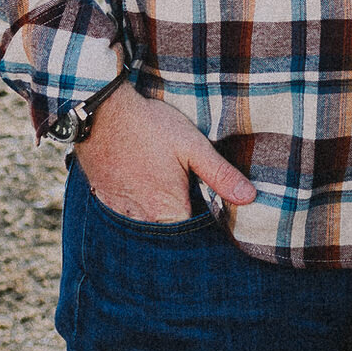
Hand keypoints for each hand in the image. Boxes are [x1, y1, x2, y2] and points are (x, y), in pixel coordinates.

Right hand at [77, 81, 256, 222]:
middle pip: (168, 234)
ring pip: (146, 227)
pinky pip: (126, 216)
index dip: (205, 227)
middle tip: (189, 199)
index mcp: (169, 210)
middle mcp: (143, 220)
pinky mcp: (106, 201)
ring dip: (157, 218)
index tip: (213, 214)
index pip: (192, 235)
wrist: (102, 115)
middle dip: (180, 226)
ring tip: (165, 194)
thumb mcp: (192, 146)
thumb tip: (249, 197)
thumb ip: (220, 175)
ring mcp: (121, 212)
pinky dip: (137, 209)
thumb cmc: (150, 128)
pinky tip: (143, 189)